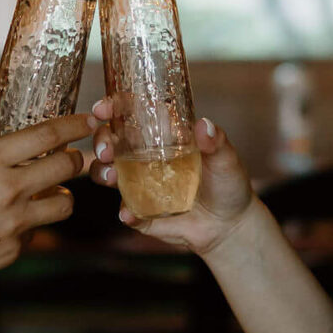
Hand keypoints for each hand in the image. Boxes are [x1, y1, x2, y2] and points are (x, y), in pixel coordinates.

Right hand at [0, 107, 90, 299]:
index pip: (47, 136)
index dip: (73, 125)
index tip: (86, 121)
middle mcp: (8, 191)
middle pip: (67, 168)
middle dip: (74, 158)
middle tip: (68, 157)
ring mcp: (14, 224)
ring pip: (64, 205)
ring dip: (61, 194)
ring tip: (45, 192)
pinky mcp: (12, 251)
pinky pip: (37, 231)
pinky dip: (32, 223)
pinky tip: (11, 220)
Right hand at [89, 105, 255, 257]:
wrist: (231, 226)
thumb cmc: (228, 184)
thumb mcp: (226, 159)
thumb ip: (217, 143)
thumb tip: (205, 126)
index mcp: (163, 137)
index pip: (132, 114)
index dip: (114, 107)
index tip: (103, 109)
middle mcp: (145, 158)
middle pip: (111, 141)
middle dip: (101, 141)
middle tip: (106, 151)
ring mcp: (140, 185)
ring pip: (107, 174)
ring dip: (103, 173)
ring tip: (112, 178)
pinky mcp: (143, 213)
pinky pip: (127, 212)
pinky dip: (126, 213)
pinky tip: (130, 214)